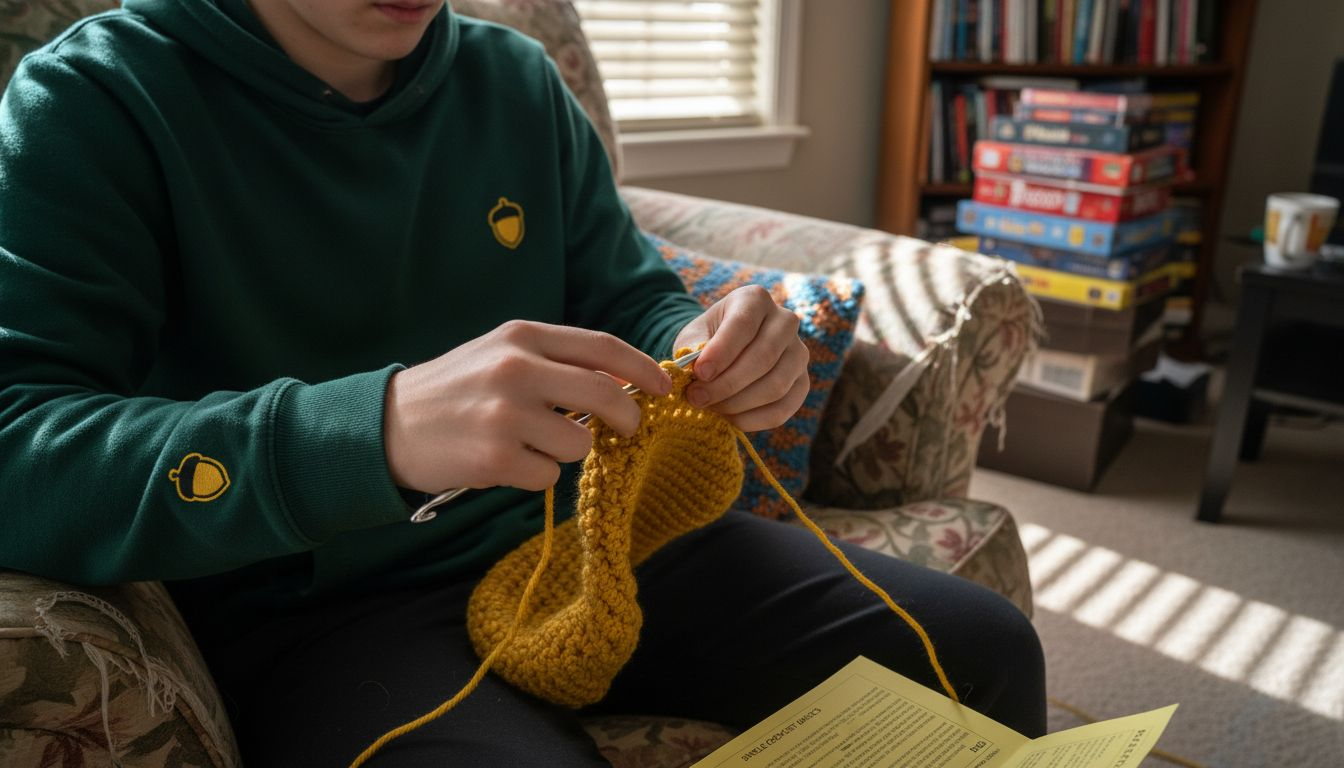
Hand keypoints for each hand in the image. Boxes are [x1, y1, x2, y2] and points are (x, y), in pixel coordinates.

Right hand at [383, 321, 671, 493]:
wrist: (387, 425)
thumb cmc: (456, 390)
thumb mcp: (501, 354)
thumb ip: (556, 360)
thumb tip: (622, 380)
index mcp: (522, 336)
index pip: (602, 348)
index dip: (642, 369)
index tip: (664, 386)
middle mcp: (516, 369)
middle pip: (605, 395)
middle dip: (628, 417)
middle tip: (629, 428)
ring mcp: (505, 414)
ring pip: (580, 443)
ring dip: (569, 452)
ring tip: (532, 445)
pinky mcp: (495, 458)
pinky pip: (549, 475)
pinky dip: (537, 475)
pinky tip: (507, 463)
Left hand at [673, 285, 809, 431]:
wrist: (725, 351)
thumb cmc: (708, 340)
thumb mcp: (694, 337)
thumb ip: (694, 351)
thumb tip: (699, 376)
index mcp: (755, 299)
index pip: (743, 324)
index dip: (721, 352)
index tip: (698, 373)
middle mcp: (785, 321)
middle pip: (764, 357)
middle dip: (726, 383)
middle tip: (697, 398)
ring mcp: (799, 353)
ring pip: (776, 386)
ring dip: (737, 404)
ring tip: (710, 407)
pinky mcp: (802, 383)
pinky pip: (782, 409)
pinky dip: (753, 420)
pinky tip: (729, 419)